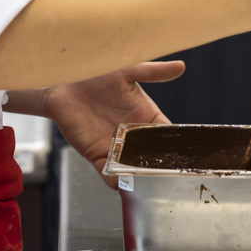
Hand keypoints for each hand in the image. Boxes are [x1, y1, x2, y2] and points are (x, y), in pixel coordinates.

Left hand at [43, 61, 185, 188]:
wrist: (64, 81)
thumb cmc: (97, 73)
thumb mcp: (127, 71)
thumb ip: (153, 72)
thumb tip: (181, 66)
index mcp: (146, 116)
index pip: (167, 135)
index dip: (177, 146)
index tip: (187, 156)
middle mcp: (133, 135)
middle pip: (153, 157)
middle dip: (160, 166)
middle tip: (169, 176)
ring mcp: (115, 146)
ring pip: (133, 168)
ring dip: (140, 176)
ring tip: (147, 184)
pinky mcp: (96, 155)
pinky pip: (108, 173)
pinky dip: (116, 181)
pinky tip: (122, 183)